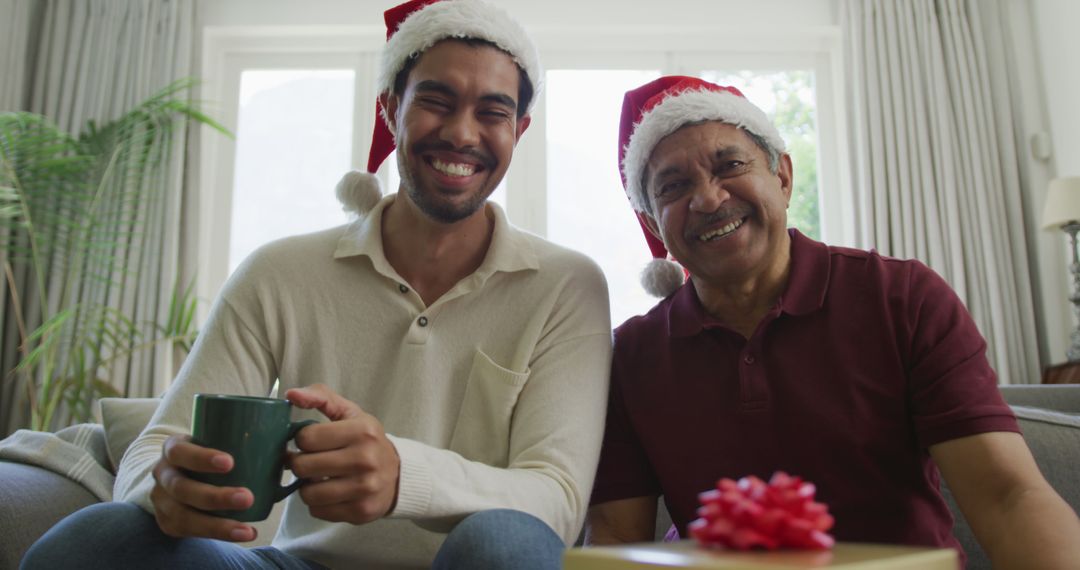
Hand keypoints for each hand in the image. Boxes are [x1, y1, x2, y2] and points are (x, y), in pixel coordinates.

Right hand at [150, 435, 257, 541]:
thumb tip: (289, 438)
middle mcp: (162, 474)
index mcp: (173, 449)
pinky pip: (190, 532)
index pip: (180, 451)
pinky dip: (217, 534)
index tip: (231, 462)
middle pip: (182, 487)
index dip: (201, 457)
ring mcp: (162, 501)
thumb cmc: (208, 453)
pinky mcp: (168, 523)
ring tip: (246, 528)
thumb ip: (244, 439)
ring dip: (216, 524)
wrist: (178, 475)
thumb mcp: (216, 440)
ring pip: (183, 516)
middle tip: (247, 497)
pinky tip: (243, 533)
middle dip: (214, 496)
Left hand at [285, 384, 400, 524]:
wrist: (399, 475)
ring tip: (319, 478)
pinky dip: (318, 503)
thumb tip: (291, 394)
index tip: (312, 441)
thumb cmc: (367, 441)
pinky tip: (331, 493)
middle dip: (301, 463)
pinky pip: (317, 511)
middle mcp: (365, 460)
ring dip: (307, 486)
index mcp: (362, 431)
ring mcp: (364, 488)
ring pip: (307, 494)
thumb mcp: (350, 413)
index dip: (303, 440)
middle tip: (310, 461)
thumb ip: (321, 397)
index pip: (306, 437)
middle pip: (303, 466)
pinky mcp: (360, 511)